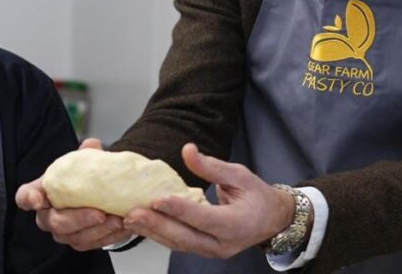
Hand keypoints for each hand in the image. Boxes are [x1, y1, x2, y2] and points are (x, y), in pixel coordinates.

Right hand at [14, 138, 132, 250]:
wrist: (100, 191)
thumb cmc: (83, 177)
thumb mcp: (85, 161)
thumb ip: (86, 154)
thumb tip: (92, 145)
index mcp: (42, 192)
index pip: (25, 196)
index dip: (28, 198)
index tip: (37, 198)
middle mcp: (48, 216)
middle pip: (54, 222)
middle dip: (78, 218)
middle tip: (99, 213)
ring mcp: (63, 232)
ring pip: (75, 237)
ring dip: (97, 230)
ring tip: (117, 219)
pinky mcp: (80, 241)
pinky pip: (91, 244)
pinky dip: (108, 236)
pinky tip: (122, 227)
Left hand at [123, 143, 295, 258]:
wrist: (272, 220)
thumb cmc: (258, 196)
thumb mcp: (240, 174)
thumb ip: (212, 166)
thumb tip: (187, 150)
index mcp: (236, 225)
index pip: (204, 218)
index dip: (180, 209)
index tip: (158, 198)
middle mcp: (223, 244)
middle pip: (186, 237)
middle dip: (157, 225)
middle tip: (133, 213)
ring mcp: (213, 251)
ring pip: (178, 244)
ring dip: (153, 232)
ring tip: (129, 219)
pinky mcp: (203, 250)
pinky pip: (179, 244)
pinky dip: (159, 235)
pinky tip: (141, 225)